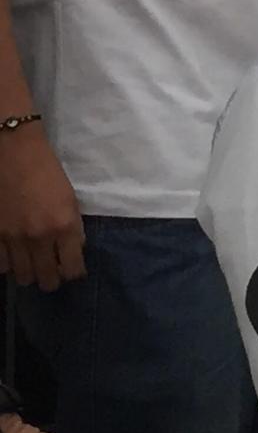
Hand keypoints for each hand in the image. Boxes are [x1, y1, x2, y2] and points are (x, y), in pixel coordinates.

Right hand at [0, 124, 84, 290]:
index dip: (74, 273)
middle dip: (52, 280)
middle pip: (46, 279)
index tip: (73, 271)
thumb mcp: (71, 199)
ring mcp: (13, 238)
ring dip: (29, 273)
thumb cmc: (47, 172)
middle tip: (52, 273)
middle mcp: (39, 237)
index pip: (73, 268)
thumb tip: (74, 251)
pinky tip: (13, 255)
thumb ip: (73, 227)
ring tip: (32, 264)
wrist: (14, 153)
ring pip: (22, 276)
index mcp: (64, 225)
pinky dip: (8, 264)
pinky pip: (1, 265)